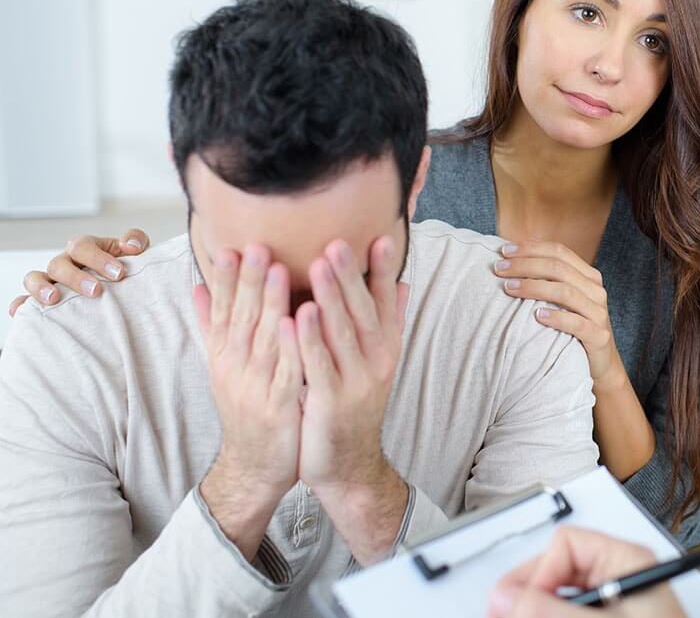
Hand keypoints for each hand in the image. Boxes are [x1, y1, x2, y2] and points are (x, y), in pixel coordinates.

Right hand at [9, 229, 149, 315]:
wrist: (122, 284)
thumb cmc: (125, 267)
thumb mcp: (134, 251)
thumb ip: (136, 240)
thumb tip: (131, 245)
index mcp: (85, 248)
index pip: (83, 246)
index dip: (98, 258)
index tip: (119, 274)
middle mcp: (65, 263)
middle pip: (59, 264)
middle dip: (76, 277)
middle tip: (96, 291)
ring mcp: (52, 281)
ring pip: (35, 278)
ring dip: (41, 288)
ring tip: (53, 299)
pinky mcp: (44, 299)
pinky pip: (24, 301)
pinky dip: (21, 305)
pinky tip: (21, 312)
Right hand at [197, 244, 302, 559]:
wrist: (255, 467)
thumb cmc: (248, 408)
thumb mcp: (226, 366)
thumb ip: (214, 326)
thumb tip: (196, 287)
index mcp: (224, 355)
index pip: (222, 309)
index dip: (225, 278)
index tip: (230, 244)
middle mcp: (234, 367)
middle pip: (239, 317)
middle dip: (247, 279)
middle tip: (255, 244)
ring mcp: (254, 387)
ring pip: (261, 339)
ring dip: (268, 304)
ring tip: (277, 269)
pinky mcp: (277, 406)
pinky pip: (284, 373)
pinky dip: (288, 348)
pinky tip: (295, 323)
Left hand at [286, 236, 409, 563]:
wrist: (346, 464)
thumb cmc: (352, 406)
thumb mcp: (376, 364)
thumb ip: (388, 323)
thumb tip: (403, 284)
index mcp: (385, 348)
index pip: (387, 301)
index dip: (384, 270)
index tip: (382, 236)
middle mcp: (376, 362)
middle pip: (364, 311)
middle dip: (351, 275)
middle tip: (339, 241)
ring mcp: (355, 382)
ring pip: (342, 333)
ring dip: (330, 298)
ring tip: (318, 264)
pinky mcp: (330, 402)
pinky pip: (317, 366)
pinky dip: (307, 340)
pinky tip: (295, 316)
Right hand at [487, 527, 686, 617]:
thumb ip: (553, 612)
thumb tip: (508, 597)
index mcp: (627, 562)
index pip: (566, 545)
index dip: (539, 573)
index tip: (522, 604)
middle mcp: (618, 578)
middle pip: (557, 572)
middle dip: (531, 596)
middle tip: (507, 615)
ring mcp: (613, 604)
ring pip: (559, 597)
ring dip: (539, 610)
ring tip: (517, 617)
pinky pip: (569, 613)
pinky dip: (553, 617)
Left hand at [492, 241, 623, 391]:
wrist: (600, 364)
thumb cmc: (573, 328)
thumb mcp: (563, 300)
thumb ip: (547, 280)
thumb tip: (512, 256)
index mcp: (587, 276)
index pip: (559, 251)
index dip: (531, 248)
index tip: (504, 251)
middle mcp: (595, 290)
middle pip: (558, 268)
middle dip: (525, 265)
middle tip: (499, 269)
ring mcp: (599, 313)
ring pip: (565, 292)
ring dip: (534, 287)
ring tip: (509, 288)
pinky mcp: (599, 336)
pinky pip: (577, 323)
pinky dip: (556, 317)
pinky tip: (536, 316)